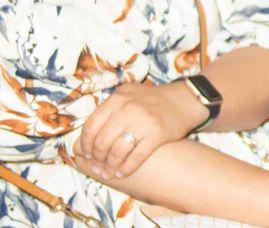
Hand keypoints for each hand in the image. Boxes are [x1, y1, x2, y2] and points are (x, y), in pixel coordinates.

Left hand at [73, 80, 203, 178]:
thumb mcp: (128, 94)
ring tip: (108, 173)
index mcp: (117, 98)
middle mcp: (128, 109)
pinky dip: (126, 168)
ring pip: (117, 151)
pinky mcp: (158, 134)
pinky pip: (136, 157)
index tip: (85, 154)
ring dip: (110, 166)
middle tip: (97, 167)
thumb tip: (86, 135)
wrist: (183, 100)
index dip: (85, 143)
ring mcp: (144, 121)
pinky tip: (122, 173)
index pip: (92, 125)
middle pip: (103, 141)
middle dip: (97, 158)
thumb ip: (108, 109)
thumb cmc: (151, 100)